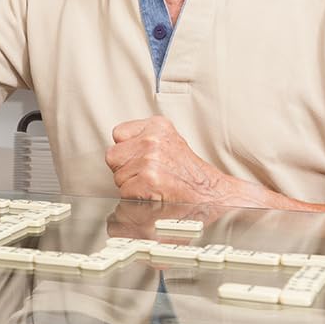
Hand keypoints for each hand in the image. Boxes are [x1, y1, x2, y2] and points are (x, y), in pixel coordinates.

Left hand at [105, 116, 244, 206]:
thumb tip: (121, 146)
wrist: (211, 194)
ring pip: (118, 176)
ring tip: (153, 184)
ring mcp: (150, 159)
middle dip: (124, 168)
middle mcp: (152, 139)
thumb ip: (144, 139)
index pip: (118, 133)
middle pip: (113, 155)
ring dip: (131, 185)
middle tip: (146, 174)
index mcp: (157, 126)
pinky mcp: (148, 179)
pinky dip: (135, 197)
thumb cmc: (190, 172)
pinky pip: (124, 192)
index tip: (137, 157)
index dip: (126, 150)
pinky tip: (153, 193)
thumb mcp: (170, 141)